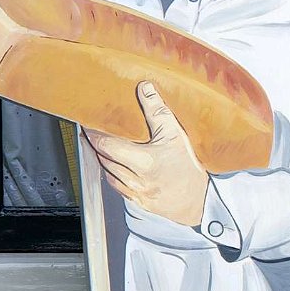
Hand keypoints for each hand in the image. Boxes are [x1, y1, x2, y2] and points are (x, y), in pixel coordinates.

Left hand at [87, 84, 207, 226]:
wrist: (201, 201)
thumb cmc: (189, 167)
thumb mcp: (176, 135)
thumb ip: (158, 111)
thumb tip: (145, 87)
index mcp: (144, 161)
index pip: (107, 145)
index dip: (94, 135)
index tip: (88, 125)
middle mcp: (137, 180)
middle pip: (104, 159)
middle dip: (95, 145)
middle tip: (91, 133)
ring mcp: (136, 193)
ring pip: (109, 174)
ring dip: (103, 160)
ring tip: (100, 147)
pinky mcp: (138, 202)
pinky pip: (117, 188)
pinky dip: (112, 175)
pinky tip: (114, 167)